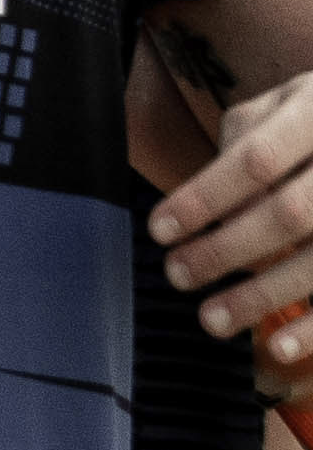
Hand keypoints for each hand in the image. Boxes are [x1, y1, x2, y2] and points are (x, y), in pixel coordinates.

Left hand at [157, 79, 312, 397]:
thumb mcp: (285, 103)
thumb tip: (212, 202)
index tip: (161, 230)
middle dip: (226, 250)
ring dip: (264, 295)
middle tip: (178, 275)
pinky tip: (282, 347)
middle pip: (289, 214)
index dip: (204, 198)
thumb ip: (247, 138)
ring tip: (213, 319)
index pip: (257, 160)